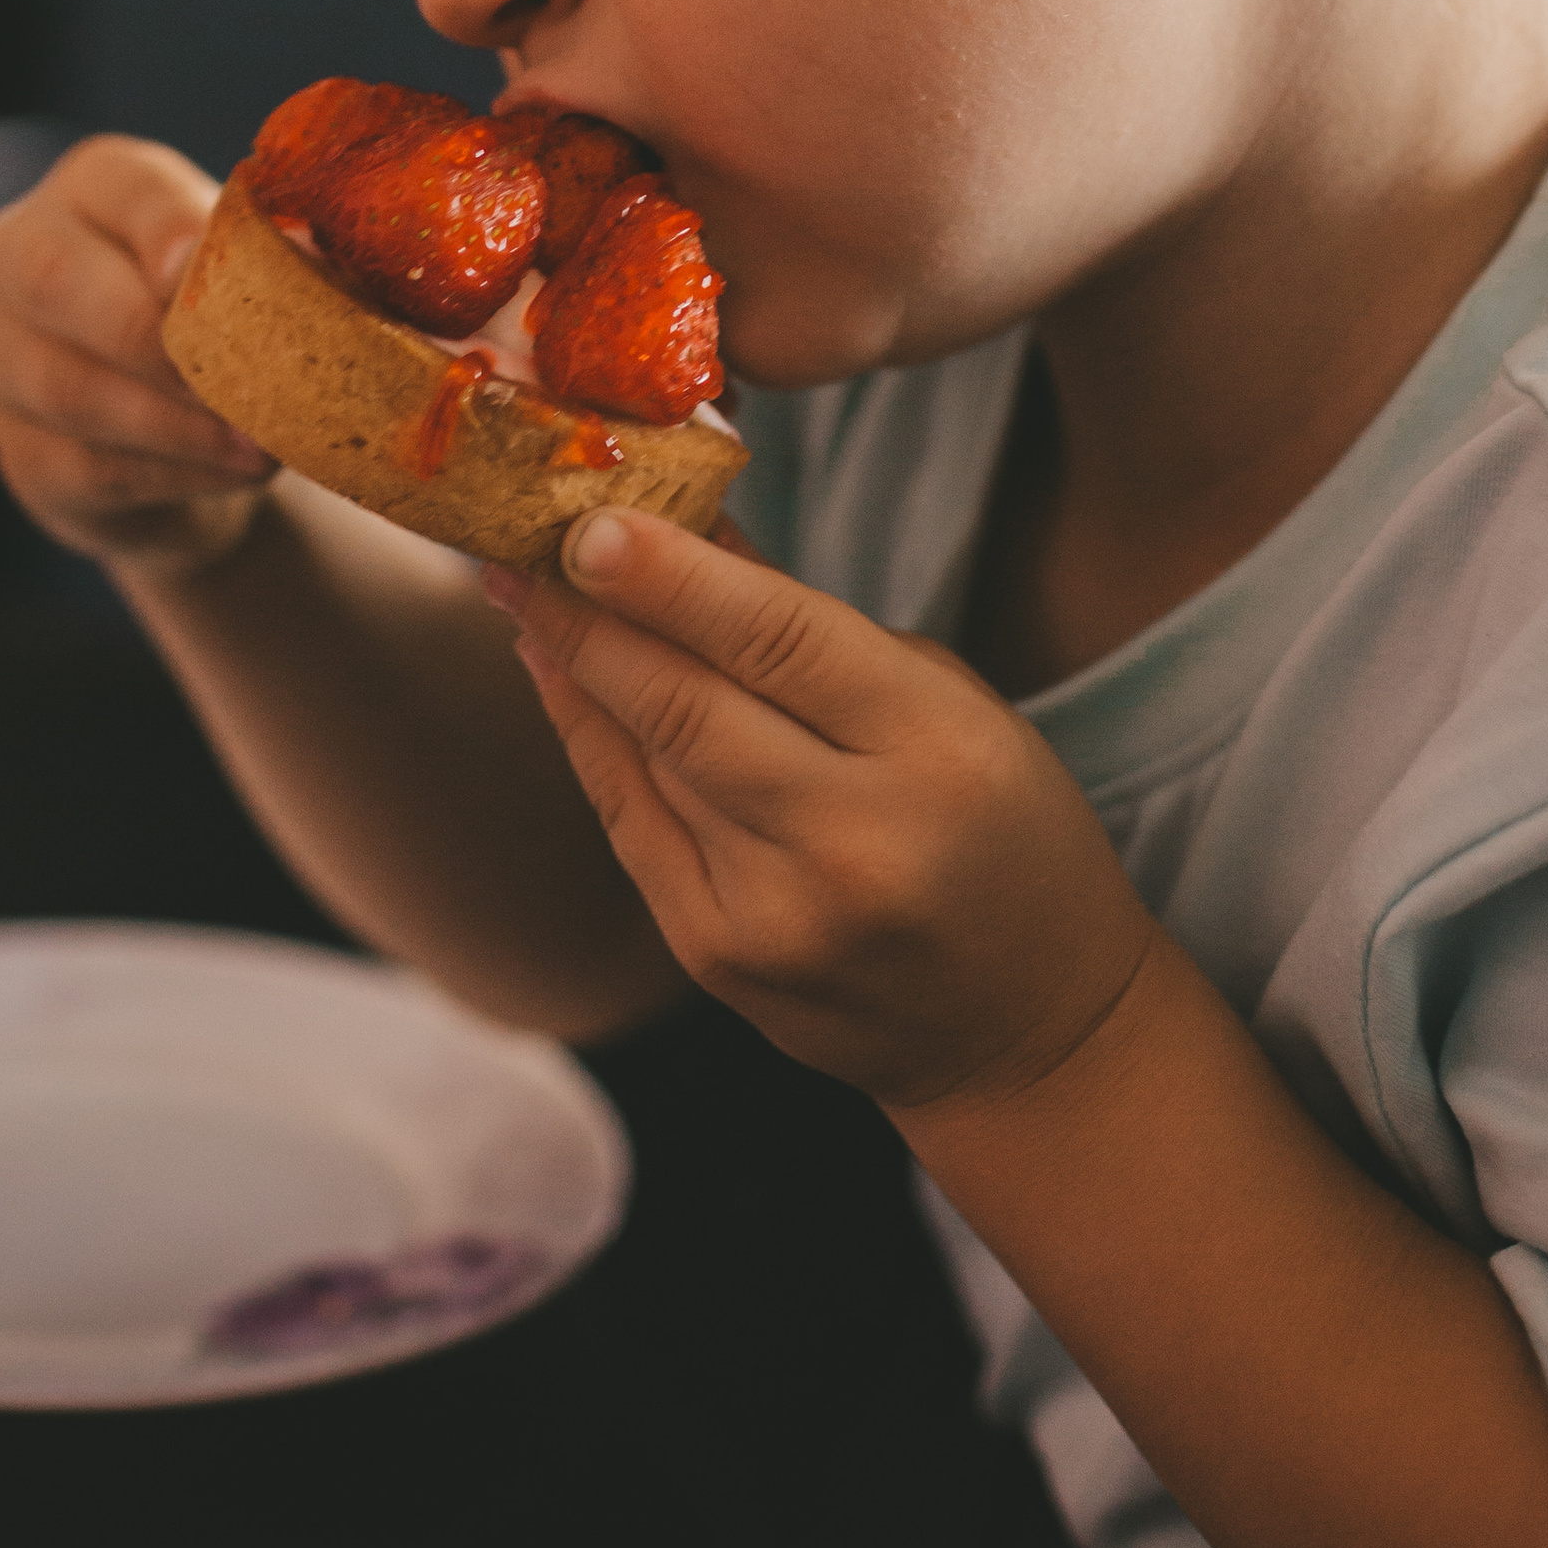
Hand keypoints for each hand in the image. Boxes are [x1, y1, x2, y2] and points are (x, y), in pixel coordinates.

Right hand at [0, 137, 278, 573]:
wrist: (197, 437)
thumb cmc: (236, 320)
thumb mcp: (262, 271)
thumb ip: (288, 256)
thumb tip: (323, 256)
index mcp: (94, 186)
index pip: (119, 187)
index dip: (166, 227)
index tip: (210, 269)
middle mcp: (22, 257)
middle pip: (54, 280)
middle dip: (155, 333)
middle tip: (245, 372)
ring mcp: (4, 360)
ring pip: (69, 387)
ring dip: (177, 420)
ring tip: (263, 444)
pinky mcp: (26, 456)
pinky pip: (88, 466)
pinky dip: (174, 472)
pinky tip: (239, 472)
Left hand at [488, 513, 1152, 1114]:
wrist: (1028, 1029)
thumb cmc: (1000, 834)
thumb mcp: (946, 702)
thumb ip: (812, 625)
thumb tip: (686, 529)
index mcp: (936, 754)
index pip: (781, 644)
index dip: (673, 577)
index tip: (590, 518)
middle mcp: (853, 842)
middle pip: (689, 706)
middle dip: (591, 615)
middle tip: (518, 537)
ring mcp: (776, 914)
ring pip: (646, 762)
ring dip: (574, 667)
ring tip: (519, 586)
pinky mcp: (718, 959)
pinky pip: (630, 824)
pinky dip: (589, 741)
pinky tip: (558, 675)